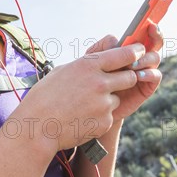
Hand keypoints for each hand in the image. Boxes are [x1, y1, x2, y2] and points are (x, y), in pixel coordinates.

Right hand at [18, 43, 144, 150]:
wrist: (37, 128)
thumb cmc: (45, 96)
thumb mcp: (63, 70)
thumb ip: (87, 60)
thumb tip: (105, 48)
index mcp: (89, 65)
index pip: (124, 54)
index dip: (135, 52)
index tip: (139, 52)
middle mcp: (100, 82)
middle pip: (130, 76)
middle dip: (127, 78)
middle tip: (116, 81)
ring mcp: (104, 103)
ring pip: (117, 98)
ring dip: (107, 101)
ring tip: (84, 105)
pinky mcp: (105, 121)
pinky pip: (109, 116)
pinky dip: (99, 117)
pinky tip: (81, 118)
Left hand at [85, 22, 163, 120]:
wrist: (92, 105)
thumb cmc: (92, 78)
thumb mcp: (93, 60)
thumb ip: (103, 47)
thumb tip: (117, 40)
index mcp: (128, 48)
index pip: (143, 33)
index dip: (149, 27)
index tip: (149, 23)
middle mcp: (139, 57)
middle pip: (154, 43)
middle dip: (154, 37)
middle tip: (146, 38)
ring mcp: (144, 71)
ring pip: (154, 58)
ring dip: (145, 58)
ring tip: (132, 64)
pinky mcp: (146, 87)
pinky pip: (155, 76)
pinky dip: (148, 73)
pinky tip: (137, 75)